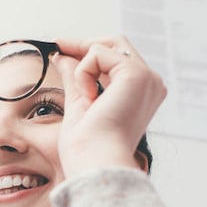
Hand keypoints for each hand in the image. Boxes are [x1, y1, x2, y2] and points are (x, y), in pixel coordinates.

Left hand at [52, 36, 166, 177]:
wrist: (95, 162)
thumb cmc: (87, 146)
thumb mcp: (78, 104)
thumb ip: (74, 79)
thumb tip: (62, 56)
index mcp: (140, 93)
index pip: (116, 58)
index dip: (88, 51)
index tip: (60, 47)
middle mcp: (149, 83)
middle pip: (115, 44)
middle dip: (82, 44)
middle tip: (57, 45)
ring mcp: (146, 78)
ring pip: (106, 46)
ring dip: (82, 66)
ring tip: (82, 96)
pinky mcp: (136, 75)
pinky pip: (98, 54)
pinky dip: (84, 73)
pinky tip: (89, 97)